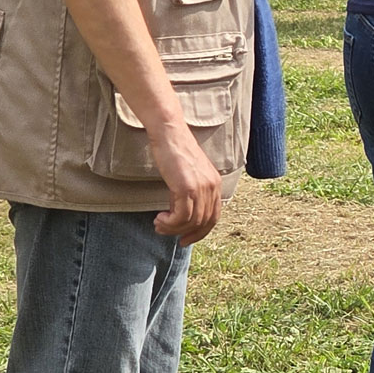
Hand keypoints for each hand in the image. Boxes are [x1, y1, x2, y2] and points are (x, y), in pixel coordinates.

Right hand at [149, 122, 223, 244]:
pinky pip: (182, 216)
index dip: (200, 232)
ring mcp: (201, 188)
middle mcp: (212, 187)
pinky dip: (170, 223)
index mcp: (215, 184)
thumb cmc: (173, 152)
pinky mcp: (187, 188)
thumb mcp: (186, 175)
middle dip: (183, 232)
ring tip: (158, 225)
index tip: (184, 239)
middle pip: (203, 223)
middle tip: (165, 231)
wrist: (169, 133)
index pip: (213, 217)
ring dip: (173, 228)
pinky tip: (159, 219)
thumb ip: (188, 194)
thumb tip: (179, 216)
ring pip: (191, 222)